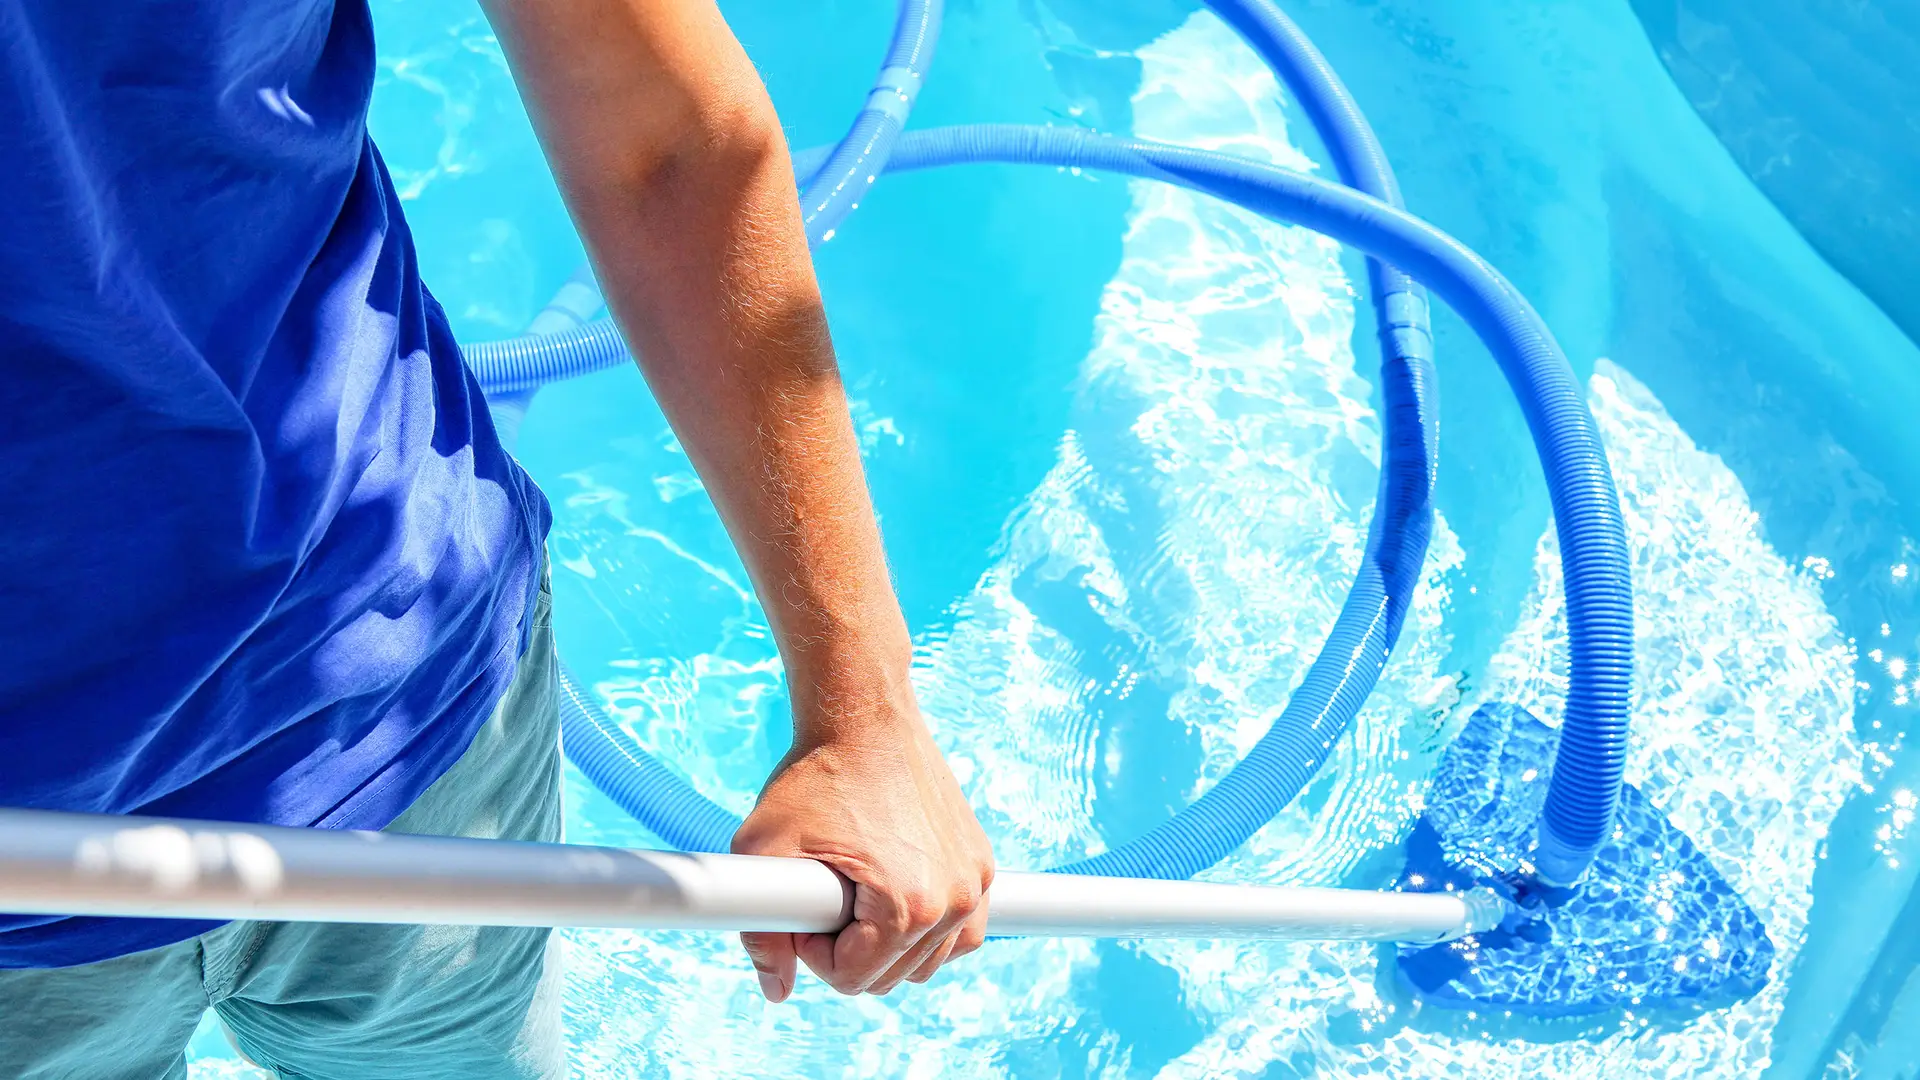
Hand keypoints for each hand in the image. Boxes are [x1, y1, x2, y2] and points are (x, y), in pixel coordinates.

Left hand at [731, 683, 993, 1001]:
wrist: (865, 717)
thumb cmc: (814, 776)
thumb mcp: (764, 847)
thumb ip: (759, 932)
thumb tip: (775, 992)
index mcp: (908, 905)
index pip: (852, 979)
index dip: (812, 949)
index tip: (803, 900)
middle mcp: (954, 901)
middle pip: (890, 977)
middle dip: (848, 949)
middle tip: (825, 889)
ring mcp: (975, 884)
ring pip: (926, 964)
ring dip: (887, 944)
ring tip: (856, 889)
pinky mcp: (982, 866)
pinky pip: (959, 934)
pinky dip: (928, 933)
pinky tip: (894, 898)